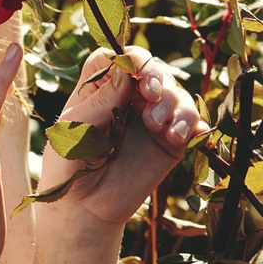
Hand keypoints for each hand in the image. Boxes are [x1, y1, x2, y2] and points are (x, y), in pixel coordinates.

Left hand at [37, 46, 207, 227]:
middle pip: (153, 70)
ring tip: (159, 128)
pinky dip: (194, 125)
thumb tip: (126, 70)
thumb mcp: (75, 130)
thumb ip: (101, 101)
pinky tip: (181, 137)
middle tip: (151, 96)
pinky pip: (192, 124)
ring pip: (176, 94)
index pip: (118, 56)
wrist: (84, 207)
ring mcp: (151, 117)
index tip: (136, 72)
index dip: (131, 58)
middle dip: (157, 78)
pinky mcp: (169, 142)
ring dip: (175, 104)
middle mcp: (128, 96)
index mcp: (99, 86)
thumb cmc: (68, 164)